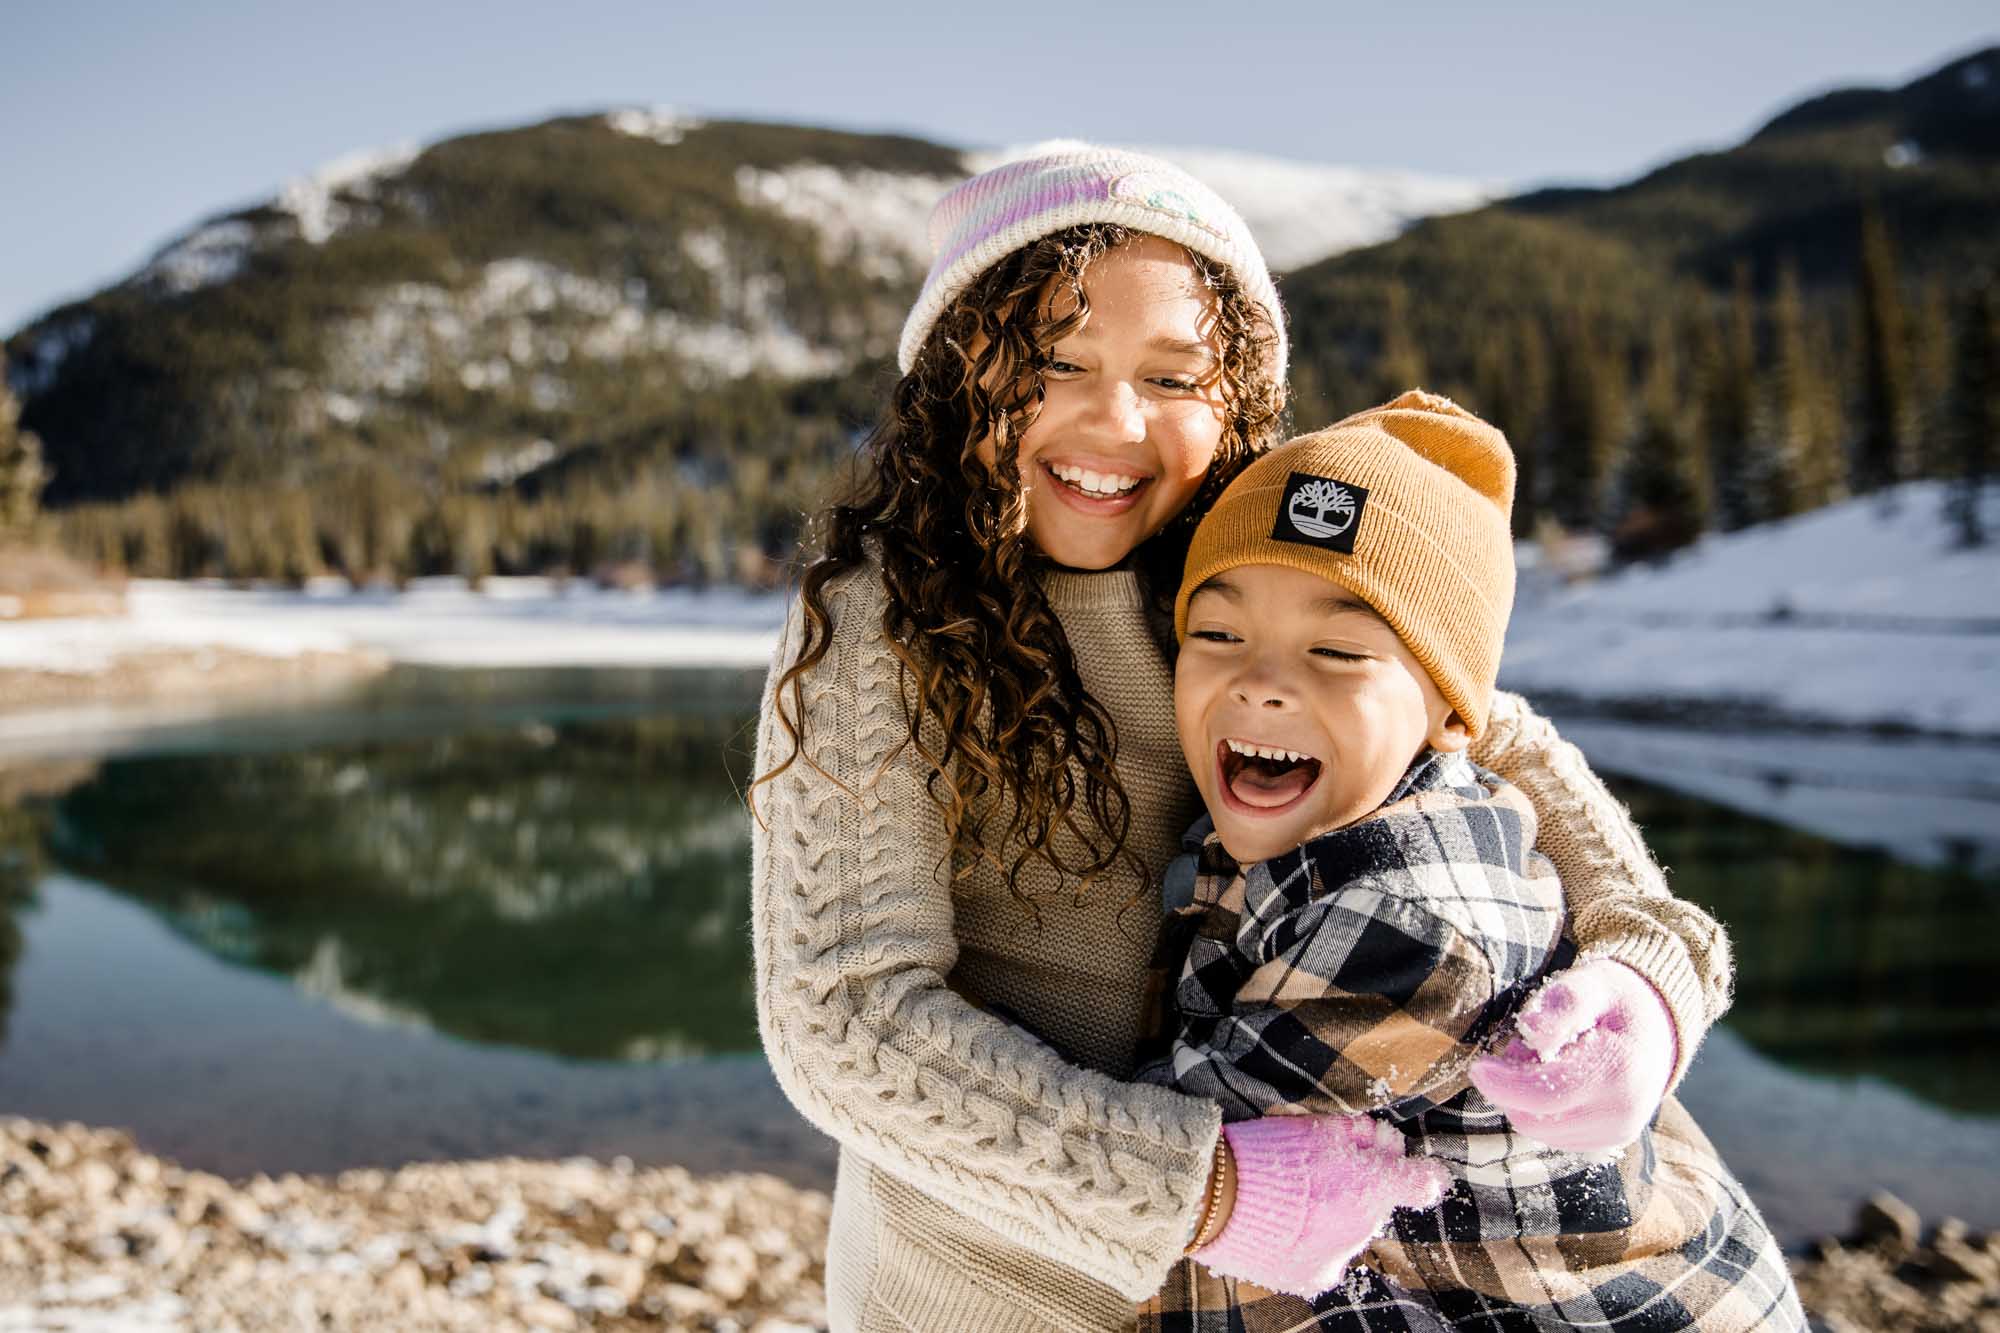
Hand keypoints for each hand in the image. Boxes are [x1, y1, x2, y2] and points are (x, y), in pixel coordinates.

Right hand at [1194, 1114, 1446, 1298]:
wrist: (1218, 1199)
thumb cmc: (1268, 1153)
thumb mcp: (1321, 1128)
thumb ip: (1362, 1137)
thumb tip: (1387, 1143)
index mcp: (1375, 1186)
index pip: (1424, 1183)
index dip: (1419, 1170)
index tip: (1409, 1167)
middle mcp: (1366, 1227)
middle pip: (1377, 1203)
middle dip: (1360, 1186)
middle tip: (1321, 1170)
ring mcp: (1341, 1257)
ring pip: (1350, 1231)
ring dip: (1334, 1216)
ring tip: (1293, 1200)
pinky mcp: (1314, 1278)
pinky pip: (1325, 1257)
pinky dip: (1312, 1243)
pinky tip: (1287, 1225)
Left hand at [1469, 957, 1675, 1153]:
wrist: (1660, 1027)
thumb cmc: (1617, 1000)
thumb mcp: (1592, 982)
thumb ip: (1563, 1003)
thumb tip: (1532, 1031)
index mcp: (1617, 1071)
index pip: (1543, 1096)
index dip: (1502, 1084)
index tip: (1479, 1066)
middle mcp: (1621, 1113)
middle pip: (1535, 1120)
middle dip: (1512, 1088)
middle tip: (1522, 1049)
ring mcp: (1618, 1132)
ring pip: (1541, 1132)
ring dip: (1525, 1100)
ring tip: (1544, 1061)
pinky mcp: (1610, 1141)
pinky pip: (1556, 1136)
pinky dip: (1543, 1112)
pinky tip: (1556, 1080)